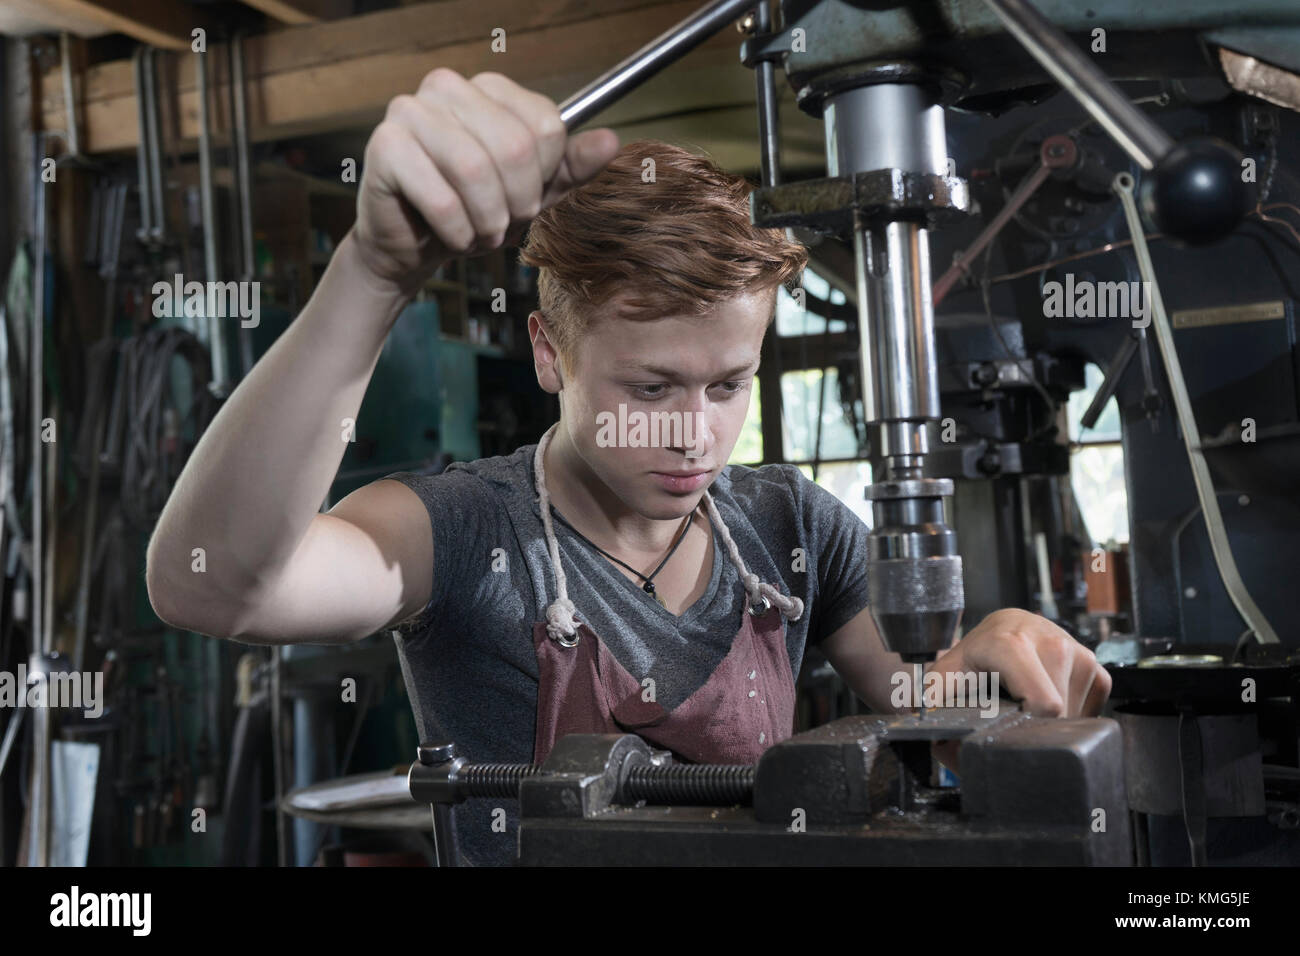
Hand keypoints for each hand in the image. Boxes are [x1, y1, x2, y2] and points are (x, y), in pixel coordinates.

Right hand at [351, 68, 620, 295]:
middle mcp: (446, 87)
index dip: (544, 177)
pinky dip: (457, 232)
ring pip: (476, 171)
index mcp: (488, 88)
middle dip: (517, 204)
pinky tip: (452, 237)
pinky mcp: (385, 146)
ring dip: (487, 221)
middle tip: (502, 225)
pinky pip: (441, 198)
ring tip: (480, 235)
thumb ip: (570, 167)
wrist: (412, 246)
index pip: (546, 126)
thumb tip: (611, 141)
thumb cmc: (472, 211)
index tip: (525, 199)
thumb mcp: (532, 191)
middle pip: (515, 147)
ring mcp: (410, 111)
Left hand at [926, 608, 1111, 769]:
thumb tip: (938, 741)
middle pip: (1060, 716)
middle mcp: (1052, 643)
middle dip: (1038, 729)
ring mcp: (1078, 652)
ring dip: (1055, 723)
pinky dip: (1074, 715)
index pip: (1044, 705)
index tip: (1010, 727)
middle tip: (1015, 719)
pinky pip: (1093, 707)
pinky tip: (1049, 702)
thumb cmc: (975, 658)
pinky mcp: (1095, 664)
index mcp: (1013, 645)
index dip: (1028, 727)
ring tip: (1028, 706)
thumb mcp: (946, 676)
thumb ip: (934, 705)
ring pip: (1077, 716)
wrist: (1004, 628)